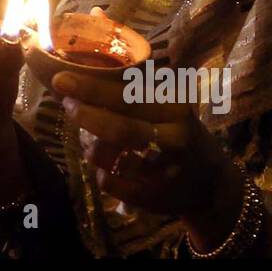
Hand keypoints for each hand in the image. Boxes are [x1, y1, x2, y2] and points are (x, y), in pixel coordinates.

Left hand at [51, 71, 241, 246]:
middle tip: (66, 105)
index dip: (92, 87)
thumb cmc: (176, 132)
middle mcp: (176, 135)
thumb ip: (128, 91)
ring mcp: (169, 168)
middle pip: (121, 127)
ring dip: (93, 151)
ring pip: (114, 160)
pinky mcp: (158, 195)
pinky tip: (106, 170)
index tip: (60, 79)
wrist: (211, 181)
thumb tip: (75, 75)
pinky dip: (102, 176)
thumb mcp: (164, 106)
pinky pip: (113, 184)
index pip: (128, 93)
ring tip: (89, 146)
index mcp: (175, 106)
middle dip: (86, 115)